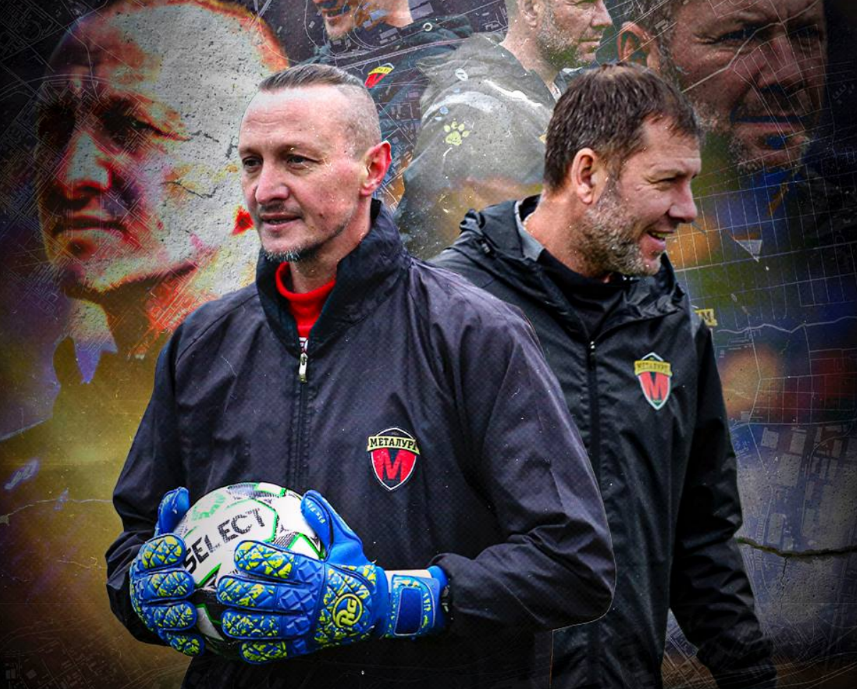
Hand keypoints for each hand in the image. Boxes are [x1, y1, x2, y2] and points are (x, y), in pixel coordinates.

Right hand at [129, 487, 203, 656]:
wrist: (154, 586)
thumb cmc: (170, 555)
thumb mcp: (169, 532)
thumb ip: (172, 514)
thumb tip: (179, 493)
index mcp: (146, 561)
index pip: (150, 555)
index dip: (162, 551)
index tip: (178, 546)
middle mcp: (145, 587)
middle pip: (152, 587)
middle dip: (167, 584)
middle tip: (186, 581)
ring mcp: (153, 610)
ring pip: (159, 614)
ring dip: (173, 614)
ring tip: (189, 612)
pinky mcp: (164, 631)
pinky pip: (172, 637)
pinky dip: (184, 640)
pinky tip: (198, 640)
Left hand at [216, 490, 446, 663]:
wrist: (378, 607)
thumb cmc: (357, 571)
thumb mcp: (347, 542)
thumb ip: (325, 520)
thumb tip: (307, 496)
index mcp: (319, 573)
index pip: (285, 565)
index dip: (262, 559)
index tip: (241, 552)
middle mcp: (312, 600)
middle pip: (272, 597)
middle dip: (244, 593)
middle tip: (223, 587)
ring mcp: (309, 625)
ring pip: (271, 626)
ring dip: (247, 623)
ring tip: (227, 618)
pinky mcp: (308, 643)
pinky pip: (281, 649)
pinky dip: (261, 649)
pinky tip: (242, 646)